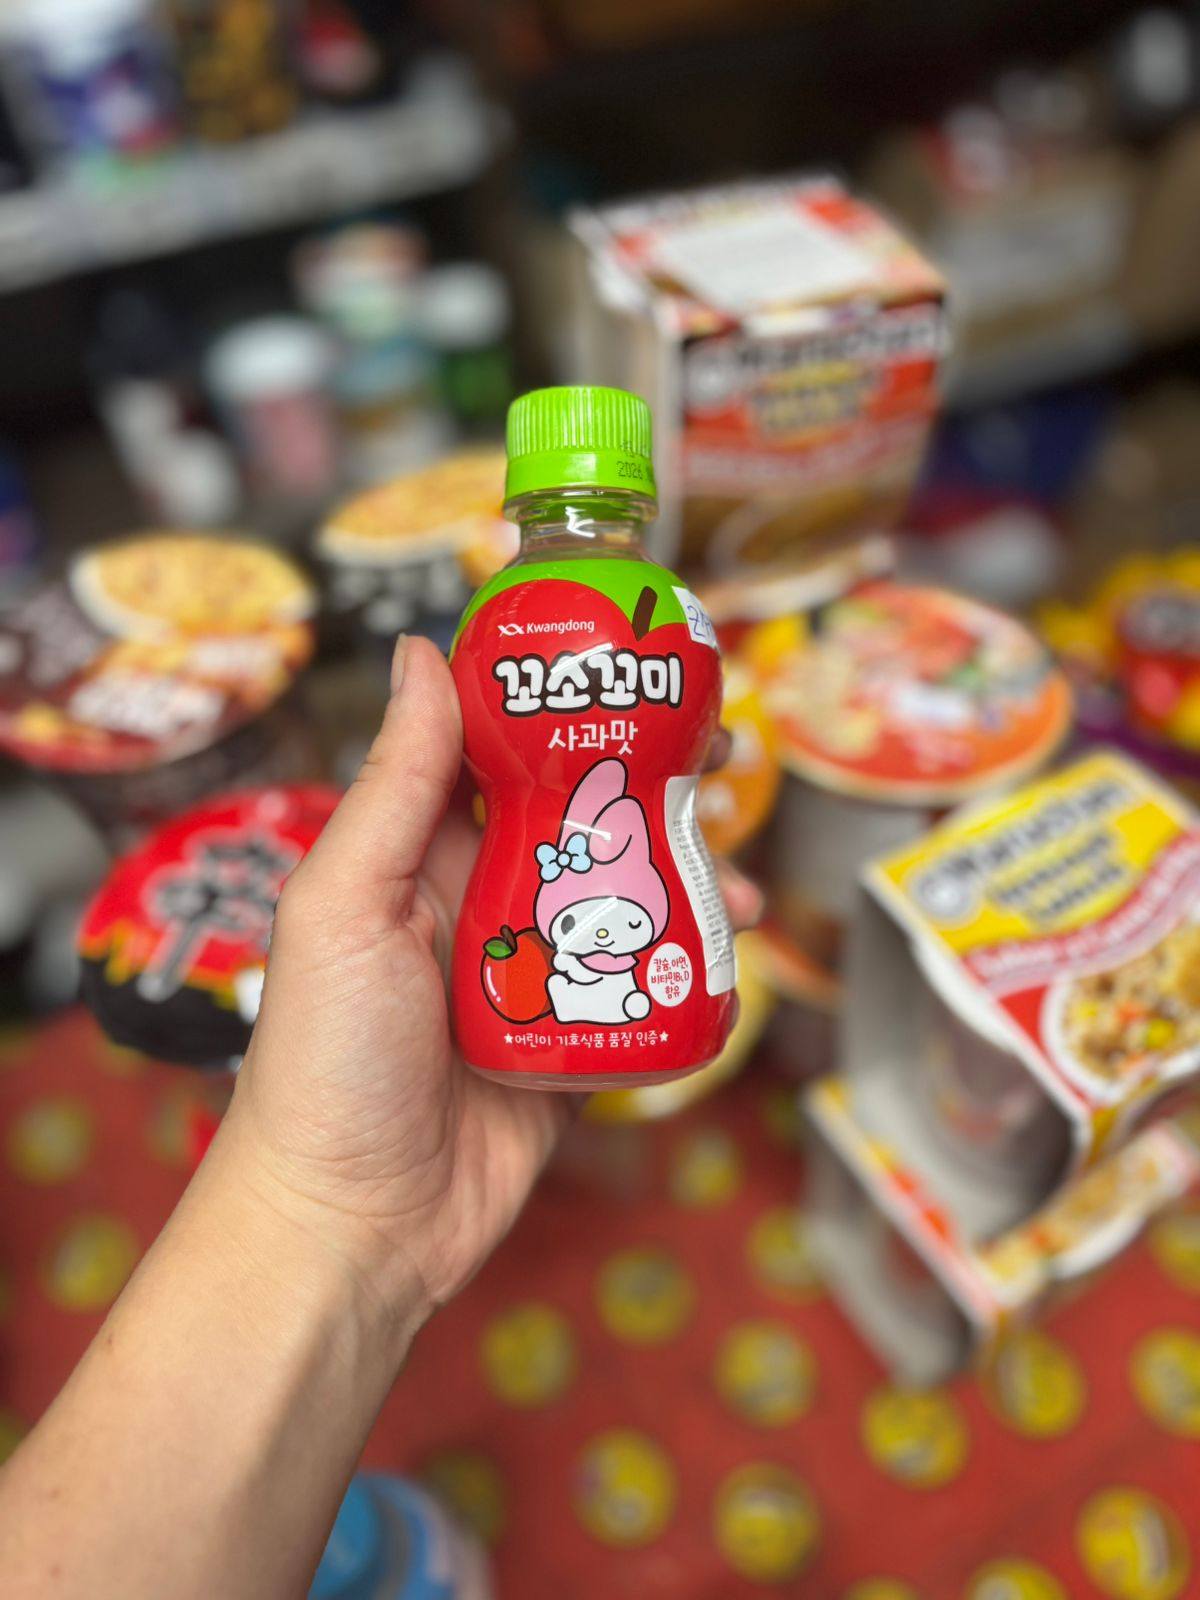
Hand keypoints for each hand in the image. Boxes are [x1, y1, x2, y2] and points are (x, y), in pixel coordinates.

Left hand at [223, 636, 760, 1351]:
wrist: (355, 1224)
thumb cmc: (326, 1059)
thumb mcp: (346, 901)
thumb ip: (397, 782)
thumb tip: (424, 651)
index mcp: (421, 851)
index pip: (502, 747)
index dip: (569, 699)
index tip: (637, 663)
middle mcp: (483, 897)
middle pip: (587, 814)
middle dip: (658, 782)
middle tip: (723, 758)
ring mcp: (538, 969)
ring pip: (631, 894)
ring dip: (692, 875)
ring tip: (737, 878)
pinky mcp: (578, 1037)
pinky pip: (643, 980)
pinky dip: (690, 959)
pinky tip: (729, 947)